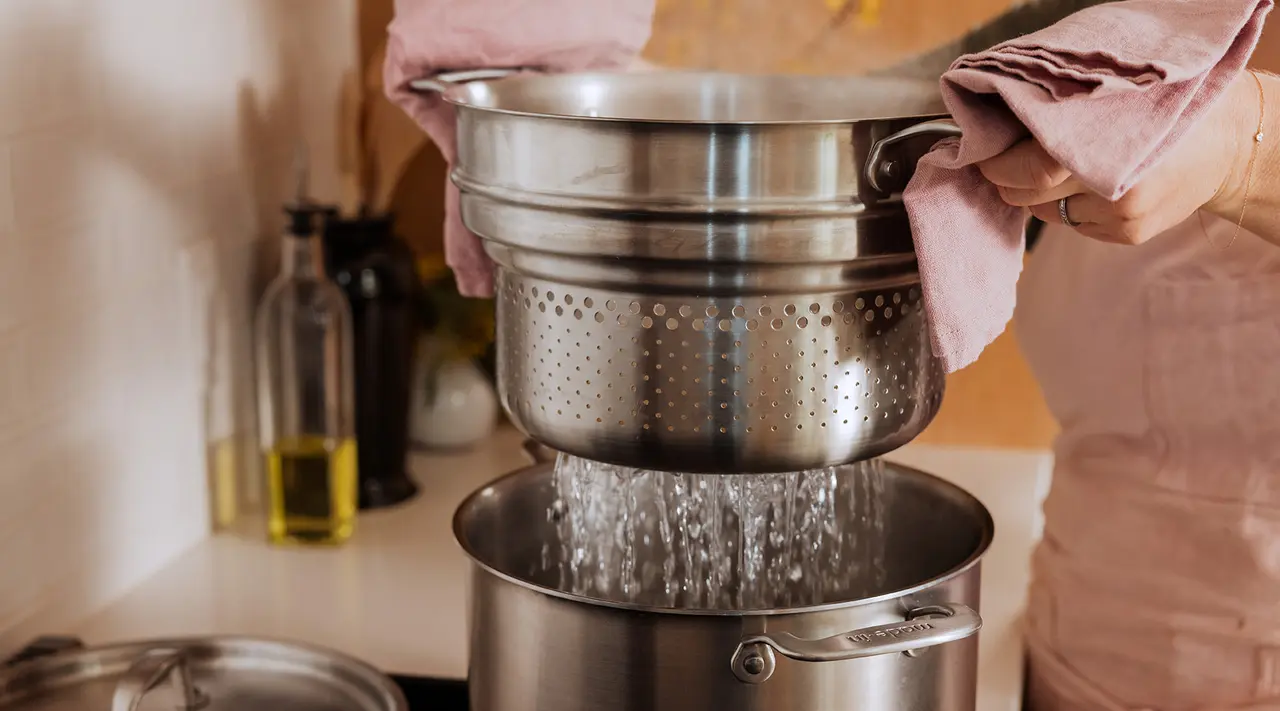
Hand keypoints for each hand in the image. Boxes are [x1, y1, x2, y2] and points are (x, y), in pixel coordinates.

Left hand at [976, 74, 1255, 244]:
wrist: (1222, 145)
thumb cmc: (1156, 113)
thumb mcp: (1113, 103)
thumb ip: (1061, 119)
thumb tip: (1000, 133)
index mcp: (1106, 147)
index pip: (1031, 168)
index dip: (999, 164)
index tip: (983, 154)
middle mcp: (1113, 187)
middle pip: (1030, 195)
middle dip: (1007, 181)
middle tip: (998, 165)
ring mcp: (1121, 216)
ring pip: (1048, 212)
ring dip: (1038, 195)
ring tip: (1054, 170)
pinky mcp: (1127, 235)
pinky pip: (1075, 224)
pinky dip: (1068, 206)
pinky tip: (1089, 186)